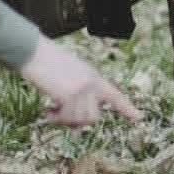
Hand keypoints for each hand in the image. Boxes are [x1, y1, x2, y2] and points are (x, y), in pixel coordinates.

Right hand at [15, 39, 141, 126]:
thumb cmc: (46, 62)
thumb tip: (77, 121)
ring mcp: (83, 89)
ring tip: (52, 111)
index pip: (114, 95)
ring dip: (65, 120)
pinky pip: (68, 118)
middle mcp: (92, 84)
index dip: (127, 108)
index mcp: (93, 77)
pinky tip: (47, 111)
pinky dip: (56, 119)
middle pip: (94, 118)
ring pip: (81, 120)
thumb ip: (77, 94)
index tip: (139, 118)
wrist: (35, 52)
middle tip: (59, 115)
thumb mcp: (68, 75)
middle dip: (77, 121)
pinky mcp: (71, 94)